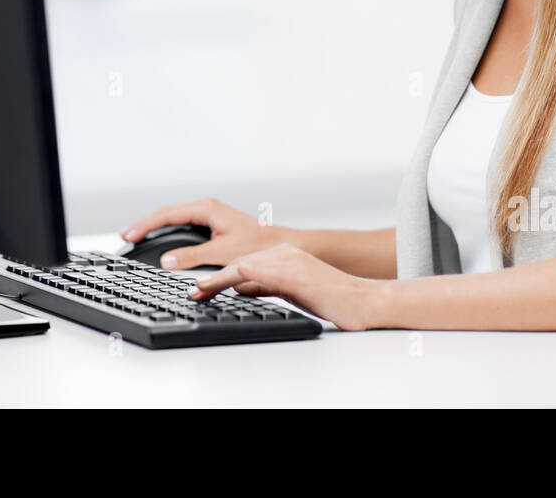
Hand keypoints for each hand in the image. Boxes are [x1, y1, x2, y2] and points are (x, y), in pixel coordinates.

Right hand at [119, 197, 295, 270]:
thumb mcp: (222, 253)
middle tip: (125, 237)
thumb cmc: (256, 246)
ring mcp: (209, 215)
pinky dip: (167, 232)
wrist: (280, 245)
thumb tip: (166, 261)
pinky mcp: (212, 224)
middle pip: (167, 213)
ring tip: (136, 237)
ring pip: (174, 218)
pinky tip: (160, 241)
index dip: (145, 225)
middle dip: (145, 224)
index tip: (129, 235)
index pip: (167, 214)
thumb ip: (192, 257)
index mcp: (206, 208)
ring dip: (155, 228)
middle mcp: (206, 208)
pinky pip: (182, 225)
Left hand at [186, 243, 383, 331]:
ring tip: (197, 291)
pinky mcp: (295, 274)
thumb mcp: (291, 291)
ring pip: (244, 265)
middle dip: (211, 276)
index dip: (217, 276)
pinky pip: (261, 273)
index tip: (199, 288)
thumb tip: (238, 287)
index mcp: (282, 255)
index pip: (242, 263)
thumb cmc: (332, 298)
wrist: (364, 301)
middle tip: (192, 292)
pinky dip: (239, 277)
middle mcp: (283, 254)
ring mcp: (289, 261)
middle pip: (238, 262)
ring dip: (217, 278)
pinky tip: (227, 281)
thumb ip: (265, 285)